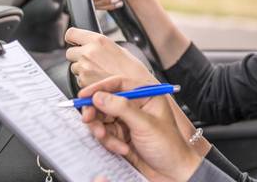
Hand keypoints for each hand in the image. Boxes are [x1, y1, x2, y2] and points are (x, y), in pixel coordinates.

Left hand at [65, 27, 155, 87]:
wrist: (136, 87)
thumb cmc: (133, 70)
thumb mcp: (120, 49)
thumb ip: (102, 46)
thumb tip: (94, 47)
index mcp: (98, 40)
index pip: (71, 33)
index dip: (73, 38)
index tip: (75, 41)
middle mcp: (89, 52)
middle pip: (70, 52)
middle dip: (78, 56)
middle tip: (91, 61)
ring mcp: (84, 68)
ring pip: (74, 67)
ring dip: (82, 69)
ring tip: (98, 72)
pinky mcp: (83, 81)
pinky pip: (78, 79)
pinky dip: (86, 81)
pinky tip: (99, 80)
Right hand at [81, 76, 202, 181]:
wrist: (173, 172)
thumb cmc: (169, 146)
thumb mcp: (145, 124)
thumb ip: (121, 108)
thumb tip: (99, 96)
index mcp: (146, 95)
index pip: (118, 84)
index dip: (99, 88)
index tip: (84, 95)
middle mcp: (136, 105)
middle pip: (106, 101)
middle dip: (97, 113)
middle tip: (89, 121)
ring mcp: (128, 121)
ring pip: (103, 119)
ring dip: (103, 131)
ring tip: (109, 140)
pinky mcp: (122, 136)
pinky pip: (106, 135)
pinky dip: (109, 142)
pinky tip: (122, 149)